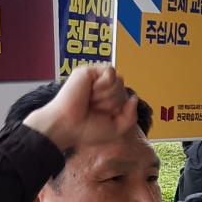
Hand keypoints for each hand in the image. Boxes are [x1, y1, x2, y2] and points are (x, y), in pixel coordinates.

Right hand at [25, 65, 140, 153]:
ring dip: (107, 96)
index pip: (126, 96)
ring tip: (90, 101)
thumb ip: (130, 116)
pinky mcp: (88, 71)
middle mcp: (100, 88)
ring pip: (118, 80)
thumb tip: (134, 98)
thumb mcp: (116, 128)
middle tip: (94, 108)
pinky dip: (103, 86)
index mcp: (106, 100)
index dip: (118, 108)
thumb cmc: (86, 129)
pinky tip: (90, 92)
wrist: (67, 126)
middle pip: (123, 87)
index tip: (102, 116)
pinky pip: (110, 72)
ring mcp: (94, 79)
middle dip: (112, 103)